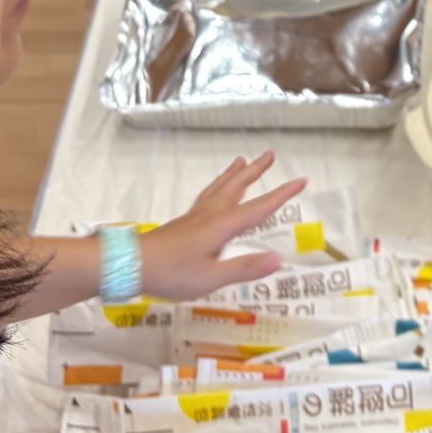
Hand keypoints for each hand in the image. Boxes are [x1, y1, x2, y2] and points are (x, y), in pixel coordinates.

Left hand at [139, 152, 306, 299]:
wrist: (130, 264)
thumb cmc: (172, 273)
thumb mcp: (211, 277)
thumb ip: (244, 268)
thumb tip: (278, 259)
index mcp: (222, 226)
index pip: (259, 208)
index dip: (281, 194)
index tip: (301, 180)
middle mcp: (211, 214)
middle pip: (236, 187)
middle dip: (255, 171)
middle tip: (269, 154)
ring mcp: (195, 217)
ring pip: (219, 188)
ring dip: (234, 174)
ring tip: (242, 161)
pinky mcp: (184, 223)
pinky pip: (207, 196)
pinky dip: (217, 187)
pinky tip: (214, 193)